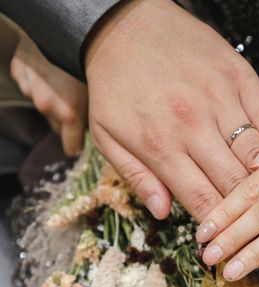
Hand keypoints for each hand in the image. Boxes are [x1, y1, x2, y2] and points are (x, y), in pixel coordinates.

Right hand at [10, 35, 87, 155]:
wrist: (59, 25)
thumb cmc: (86, 59)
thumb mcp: (97, 91)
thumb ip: (92, 112)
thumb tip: (96, 129)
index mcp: (69, 114)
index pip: (70, 146)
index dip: (76, 147)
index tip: (78, 148)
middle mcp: (47, 106)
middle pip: (56, 126)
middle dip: (65, 123)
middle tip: (76, 111)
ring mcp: (30, 89)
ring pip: (43, 104)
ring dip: (52, 100)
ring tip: (63, 83)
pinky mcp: (19, 73)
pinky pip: (30, 84)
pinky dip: (38, 82)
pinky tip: (49, 70)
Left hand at [85, 0, 258, 218]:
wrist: (125, 22)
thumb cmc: (117, 83)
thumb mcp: (107, 135)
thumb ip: (137, 177)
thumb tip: (163, 214)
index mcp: (161, 144)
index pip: (200, 198)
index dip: (218, 228)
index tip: (228, 245)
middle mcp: (194, 125)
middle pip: (234, 184)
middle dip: (247, 215)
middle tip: (257, 233)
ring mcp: (221, 100)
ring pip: (257, 156)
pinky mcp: (241, 78)